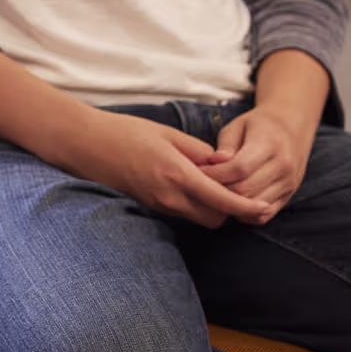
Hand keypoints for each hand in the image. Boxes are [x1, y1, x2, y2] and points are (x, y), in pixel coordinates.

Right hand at [68, 109, 274, 228]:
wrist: (86, 144)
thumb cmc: (125, 132)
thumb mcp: (167, 133)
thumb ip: (199, 151)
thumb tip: (222, 164)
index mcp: (177, 175)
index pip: (223, 201)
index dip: (248, 207)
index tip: (264, 206)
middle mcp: (169, 196)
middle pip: (215, 219)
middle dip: (231, 210)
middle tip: (238, 190)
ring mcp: (158, 204)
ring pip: (199, 218)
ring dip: (212, 208)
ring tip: (215, 185)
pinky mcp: (150, 205)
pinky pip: (182, 212)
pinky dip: (194, 204)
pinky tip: (193, 185)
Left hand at [197, 106, 316, 224]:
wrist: (293, 126)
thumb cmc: (259, 125)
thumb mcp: (238, 125)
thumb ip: (226, 144)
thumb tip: (215, 162)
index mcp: (270, 144)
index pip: (240, 168)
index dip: (216, 173)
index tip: (199, 170)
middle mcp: (284, 166)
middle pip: (246, 190)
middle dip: (220, 189)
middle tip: (203, 184)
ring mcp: (289, 183)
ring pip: (254, 206)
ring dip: (232, 204)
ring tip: (216, 193)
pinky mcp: (289, 196)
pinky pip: (265, 215)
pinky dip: (246, 214)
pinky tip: (233, 203)